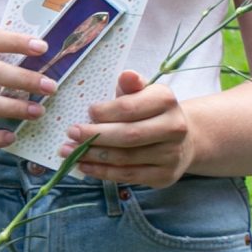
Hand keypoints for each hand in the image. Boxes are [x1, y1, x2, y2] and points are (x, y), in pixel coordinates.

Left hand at [67, 70, 195, 186]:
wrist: (182, 140)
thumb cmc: (150, 111)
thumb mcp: (142, 92)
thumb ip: (130, 84)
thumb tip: (126, 75)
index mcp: (166, 101)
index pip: (130, 107)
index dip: (105, 112)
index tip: (87, 112)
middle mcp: (174, 128)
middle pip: (128, 135)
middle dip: (95, 135)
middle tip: (71, 133)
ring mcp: (171, 155)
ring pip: (126, 158)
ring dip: (93, 155)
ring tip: (69, 151)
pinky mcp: (164, 176)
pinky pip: (128, 176)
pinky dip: (103, 172)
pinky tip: (84, 165)